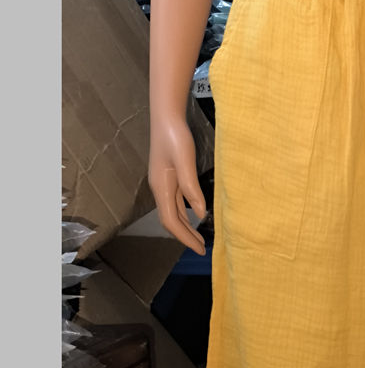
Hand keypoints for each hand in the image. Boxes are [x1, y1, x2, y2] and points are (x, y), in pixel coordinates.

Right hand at [148, 117, 207, 254]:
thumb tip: (200, 214)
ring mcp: (163, 184)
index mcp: (161, 188)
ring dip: (185, 227)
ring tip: (199, 238)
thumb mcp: (185, 162)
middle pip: (171, 220)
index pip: (171, 221)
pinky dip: (184, 214)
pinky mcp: (169, 177)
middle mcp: (159, 189)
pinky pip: (175, 203)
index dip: (185, 237)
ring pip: (173, 213)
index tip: (199, 249)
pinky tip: (194, 217)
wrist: (166, 118)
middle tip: (202, 249)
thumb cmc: (175, 137)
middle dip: (185, 236)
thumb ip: (191, 189)